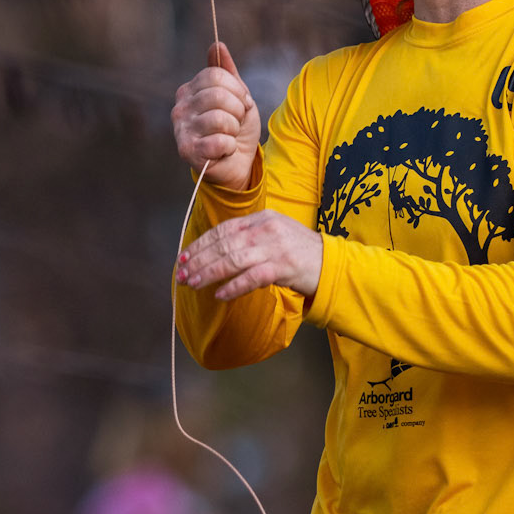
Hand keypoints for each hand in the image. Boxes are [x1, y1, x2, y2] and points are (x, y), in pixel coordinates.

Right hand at [171, 42, 260, 189]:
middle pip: (218, 95)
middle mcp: (180, 107)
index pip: (215, 75)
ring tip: (230, 135)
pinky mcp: (187, 151)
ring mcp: (181, 129)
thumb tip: (217, 44)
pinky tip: (225, 150)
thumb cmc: (235, 128)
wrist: (237, 162)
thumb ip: (227, 72)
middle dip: (238, 110)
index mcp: (189, 90)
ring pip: (220, 119)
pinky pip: (219, 141)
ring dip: (235, 130)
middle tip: (237, 122)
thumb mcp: (237, 96)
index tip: (243, 103)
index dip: (237, 90)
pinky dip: (230, 147)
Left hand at [177, 210, 323, 302]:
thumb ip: (249, 236)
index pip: (223, 230)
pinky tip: (220, 295)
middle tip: (182, 274)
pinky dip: (233, 287)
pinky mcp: (283, 267)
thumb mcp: (274, 233)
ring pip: (232, 260)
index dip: (200, 244)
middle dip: (199, 260)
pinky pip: (251, 278)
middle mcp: (266, 229)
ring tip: (193, 284)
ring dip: (209, 273)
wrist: (331, 263)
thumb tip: (216, 250)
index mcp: (262, 218)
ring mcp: (274, 248)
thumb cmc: (300, 252)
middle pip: (224, 244)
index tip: (183, 257)